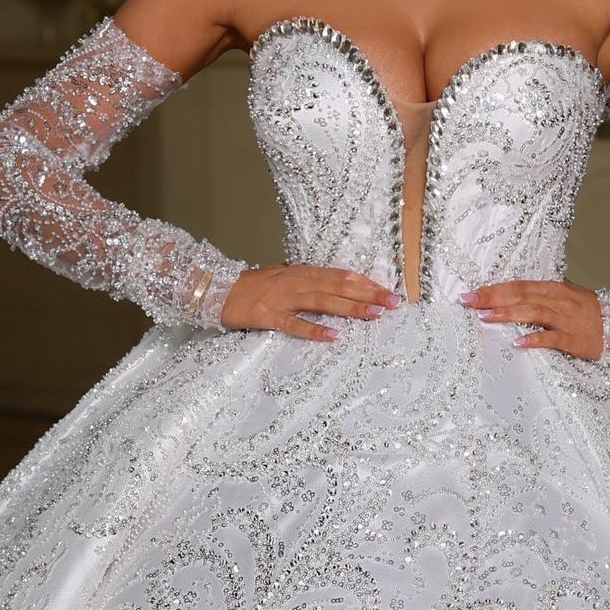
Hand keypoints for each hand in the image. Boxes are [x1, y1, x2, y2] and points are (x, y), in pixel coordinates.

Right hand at [219, 265, 395, 340]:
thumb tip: (331, 287)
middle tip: (393, 303)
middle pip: (338, 286)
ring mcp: (283, 299)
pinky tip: (333, 336)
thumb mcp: (283, 279)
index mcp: (302, 273)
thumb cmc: (251, 288)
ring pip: (323, 301)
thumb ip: (306, 283)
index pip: (341, 275)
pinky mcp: (269, 316)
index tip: (389, 291)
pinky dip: (314, 330)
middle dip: (368, 294)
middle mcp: (297, 282)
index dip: (366, 283)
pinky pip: (295, 324)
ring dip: (350, 308)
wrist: (216, 289)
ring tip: (374, 315)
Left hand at [462, 278, 604, 359]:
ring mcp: (567, 319)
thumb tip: (518, 295)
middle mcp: (559, 301)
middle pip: (521, 295)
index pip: (519, 286)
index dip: (495, 288)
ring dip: (508, 314)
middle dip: (493, 298)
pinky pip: (553, 339)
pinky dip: (535, 339)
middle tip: (469, 301)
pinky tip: (518, 343)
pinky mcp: (575, 339)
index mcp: (555, 289)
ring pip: (533, 313)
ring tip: (486, 317)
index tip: (472, 292)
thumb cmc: (591, 314)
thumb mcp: (568, 298)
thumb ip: (544, 297)